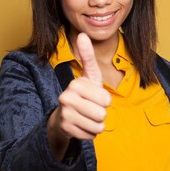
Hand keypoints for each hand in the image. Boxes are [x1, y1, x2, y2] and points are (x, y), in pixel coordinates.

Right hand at [47, 33, 110, 157]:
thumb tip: (82, 34)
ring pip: (98, 126)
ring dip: (96, 124)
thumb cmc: (82, 94)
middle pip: (102, 114)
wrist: (63, 117)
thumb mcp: (88, 76)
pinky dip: (89, 133)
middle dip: (100, 114)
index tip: (93, 97)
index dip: (104, 101)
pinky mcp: (65, 130)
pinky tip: (81, 126)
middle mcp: (67, 98)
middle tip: (90, 109)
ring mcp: (65, 115)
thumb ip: (87, 56)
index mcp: (75, 84)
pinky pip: (91, 136)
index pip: (106, 100)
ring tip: (86, 117)